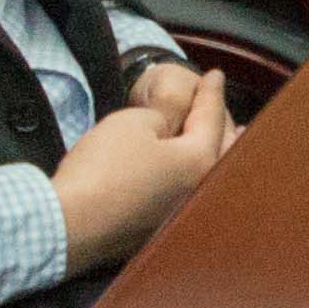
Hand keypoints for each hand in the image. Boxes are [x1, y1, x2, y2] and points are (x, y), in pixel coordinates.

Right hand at [50, 67, 234, 273]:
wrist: (68, 224)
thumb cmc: (103, 168)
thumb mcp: (134, 122)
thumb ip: (163, 117)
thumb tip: (168, 131)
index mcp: (199, 161)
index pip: (211, 117)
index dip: (212, 92)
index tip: (216, 75)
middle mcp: (200, 192)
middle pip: (225, 153)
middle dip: (230, 130)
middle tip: (240, 119)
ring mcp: (181, 216)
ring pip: (212, 178)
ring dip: (221, 157)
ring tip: (230, 145)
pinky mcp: (158, 232)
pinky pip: (188, 197)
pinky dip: (197, 180)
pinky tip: (190, 178)